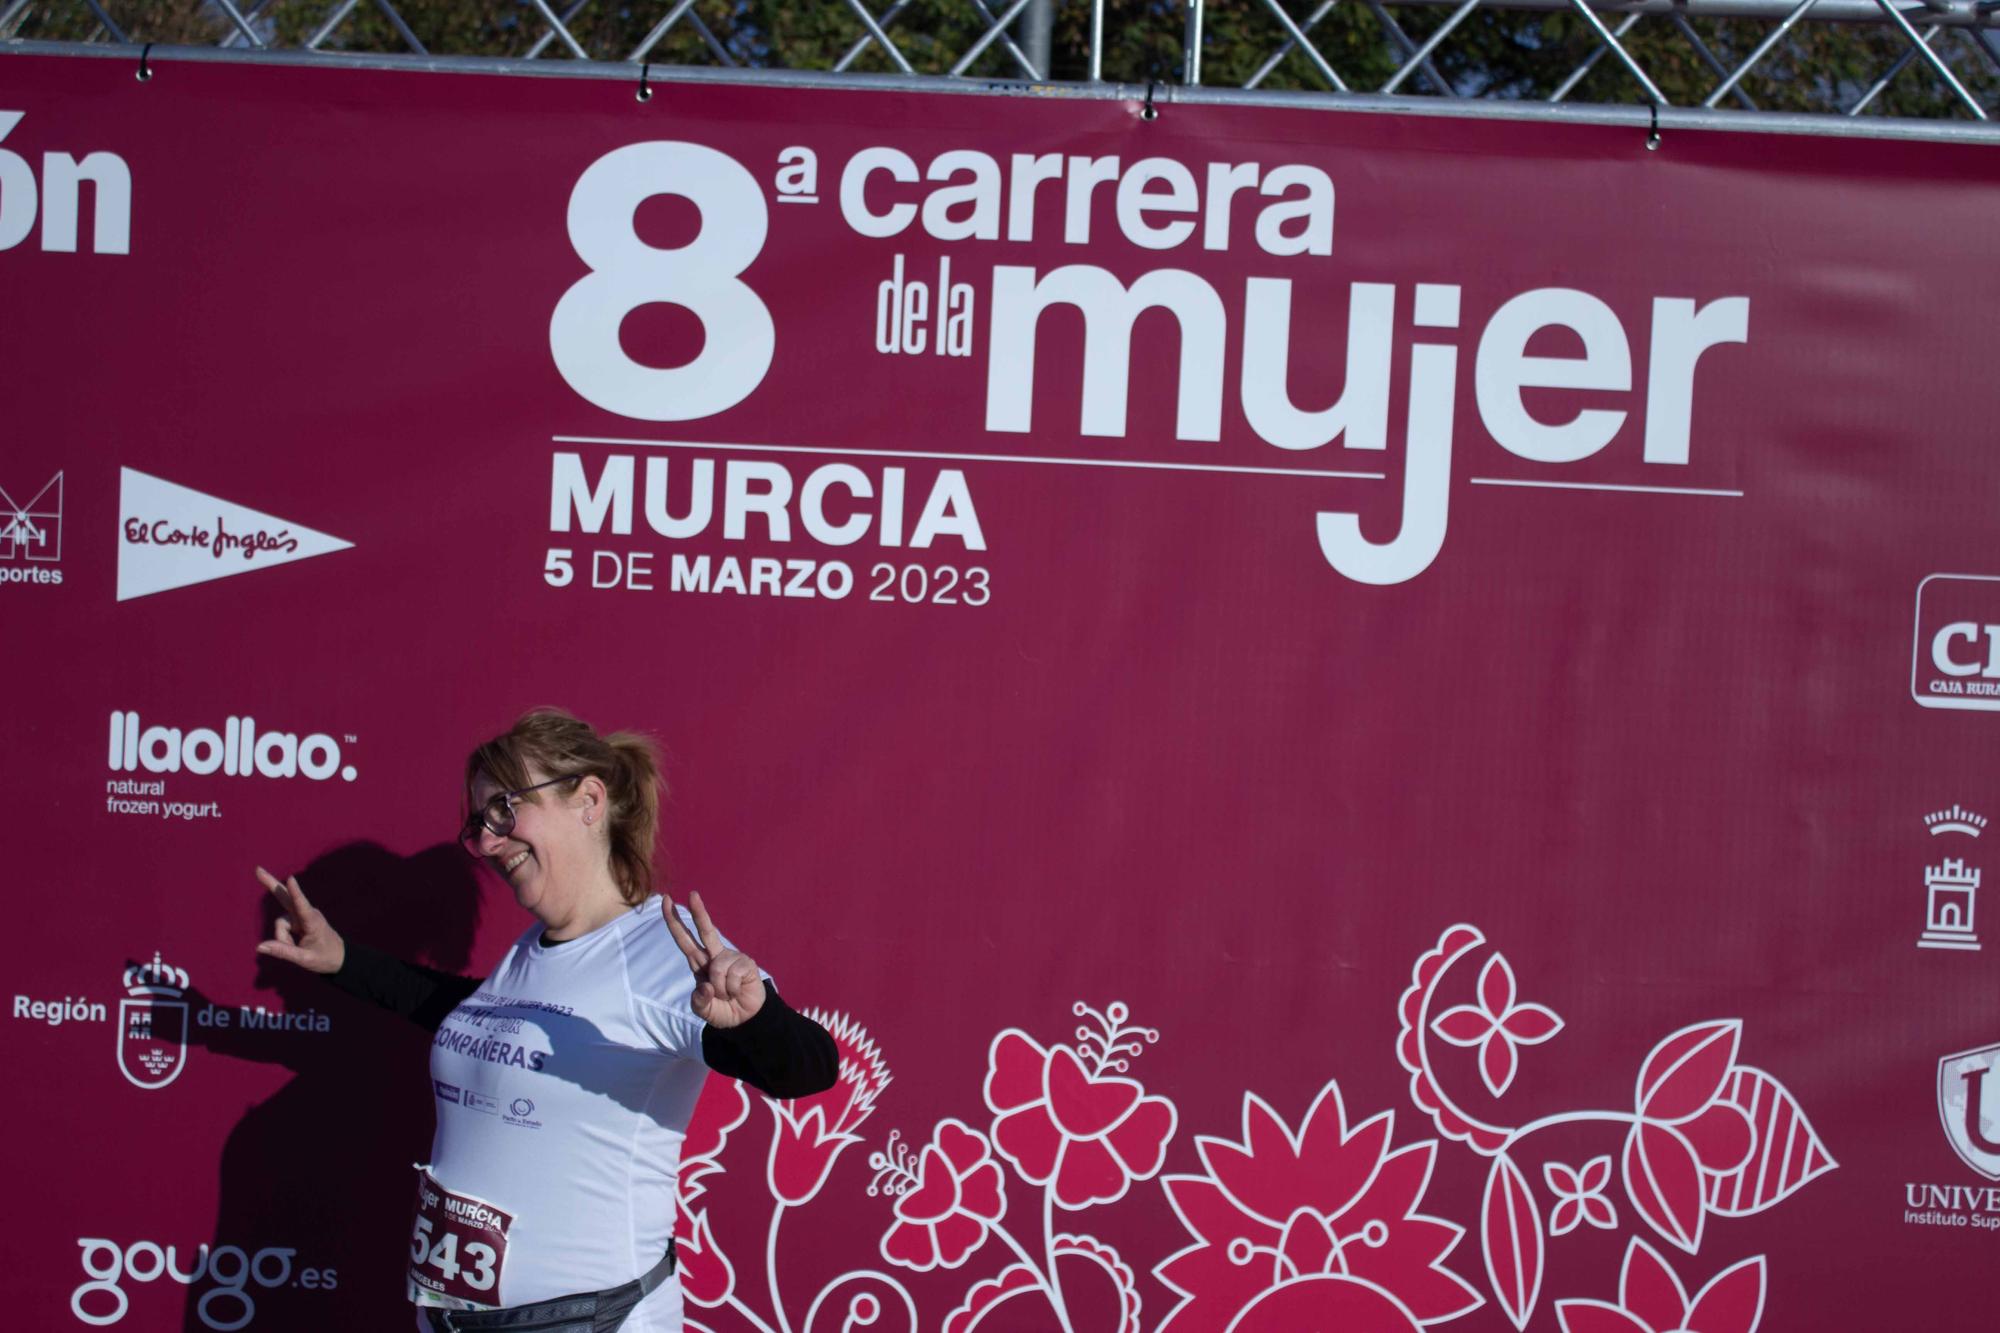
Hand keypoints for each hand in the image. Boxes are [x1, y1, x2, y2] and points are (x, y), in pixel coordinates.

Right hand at [252, 866, 345, 974]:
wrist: (338, 957)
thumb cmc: (324, 958)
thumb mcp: (304, 959)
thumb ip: (283, 952)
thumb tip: (259, 947)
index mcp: (313, 922)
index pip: (302, 905)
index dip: (295, 892)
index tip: (291, 879)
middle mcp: (306, 913)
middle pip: (285, 897)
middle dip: (270, 883)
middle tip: (257, 869)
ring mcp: (300, 915)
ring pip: (280, 924)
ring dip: (283, 938)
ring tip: (299, 948)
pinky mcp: (296, 918)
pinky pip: (281, 928)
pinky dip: (284, 937)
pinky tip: (295, 942)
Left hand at [663, 891, 764, 1028]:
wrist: (745, 1018)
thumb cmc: (722, 1009)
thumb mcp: (703, 1010)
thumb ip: (699, 1001)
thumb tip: (706, 985)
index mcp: (699, 963)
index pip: (684, 939)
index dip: (675, 922)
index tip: (667, 901)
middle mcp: (715, 956)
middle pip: (706, 930)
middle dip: (699, 912)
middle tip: (693, 894)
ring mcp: (732, 958)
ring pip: (717, 968)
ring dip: (721, 989)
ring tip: (728, 995)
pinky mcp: (746, 964)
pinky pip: (732, 976)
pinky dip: (732, 990)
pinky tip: (738, 991)